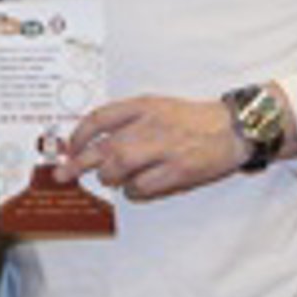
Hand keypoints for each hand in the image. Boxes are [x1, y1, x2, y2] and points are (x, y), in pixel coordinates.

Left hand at [53, 96, 250, 201]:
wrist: (233, 128)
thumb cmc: (193, 119)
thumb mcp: (158, 106)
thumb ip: (129, 118)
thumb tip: (96, 141)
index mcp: (144, 106)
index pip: (100, 118)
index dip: (78, 135)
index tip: (69, 148)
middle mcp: (152, 125)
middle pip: (104, 148)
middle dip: (78, 163)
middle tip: (63, 174)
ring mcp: (165, 149)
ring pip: (119, 168)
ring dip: (110, 177)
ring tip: (114, 178)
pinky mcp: (178, 171)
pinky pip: (141, 187)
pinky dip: (133, 191)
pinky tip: (138, 186)